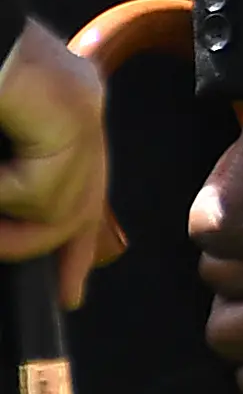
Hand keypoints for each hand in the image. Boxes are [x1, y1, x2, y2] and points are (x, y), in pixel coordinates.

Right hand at [0, 19, 109, 309]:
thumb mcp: (3, 145)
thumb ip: (11, 182)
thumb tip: (13, 225)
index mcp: (59, 105)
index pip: (82, 184)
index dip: (75, 243)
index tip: (69, 292)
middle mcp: (78, 100)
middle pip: (83, 202)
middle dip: (53, 253)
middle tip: (49, 287)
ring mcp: (76, 103)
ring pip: (56, 204)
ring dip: (6, 224)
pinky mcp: (68, 109)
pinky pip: (36, 187)